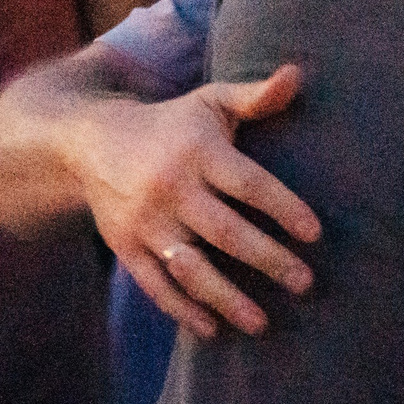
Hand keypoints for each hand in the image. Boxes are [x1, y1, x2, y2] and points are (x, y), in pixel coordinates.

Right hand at [79, 68, 324, 338]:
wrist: (89, 142)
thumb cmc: (171, 123)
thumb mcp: (210, 102)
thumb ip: (255, 96)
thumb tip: (297, 75)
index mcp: (197, 151)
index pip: (248, 184)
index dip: (282, 208)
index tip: (315, 233)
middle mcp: (171, 188)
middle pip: (225, 232)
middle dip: (267, 260)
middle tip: (305, 283)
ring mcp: (146, 222)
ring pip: (190, 267)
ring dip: (226, 298)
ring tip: (263, 323)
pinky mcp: (126, 247)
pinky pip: (155, 285)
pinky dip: (182, 309)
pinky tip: (213, 328)